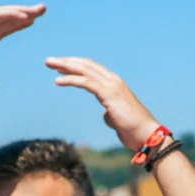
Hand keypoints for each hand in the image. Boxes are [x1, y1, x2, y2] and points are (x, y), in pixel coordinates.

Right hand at [0, 4, 45, 99]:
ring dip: (21, 9)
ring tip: (39, 10)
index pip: (2, 29)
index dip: (17, 24)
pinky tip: (26, 16)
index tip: (32, 21)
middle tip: (42, 9)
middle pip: (5, 18)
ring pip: (2, 13)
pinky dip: (12, 14)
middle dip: (24, 12)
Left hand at [45, 57, 159, 149]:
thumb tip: (105, 113)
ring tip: (49, 64)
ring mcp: (112, 85)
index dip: (75, 66)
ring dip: (65, 66)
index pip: (92, 69)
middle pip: (86, 65)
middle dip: (66, 61)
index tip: (60, 67)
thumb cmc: (133, 130)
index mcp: (115, 84)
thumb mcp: (117, 118)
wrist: (145, 135)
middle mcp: (113, 80)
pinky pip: (86, 82)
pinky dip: (71, 79)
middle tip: (49, 61)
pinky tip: (57, 81)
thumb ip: (110, 112)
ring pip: (84, 70)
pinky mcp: (109, 94)